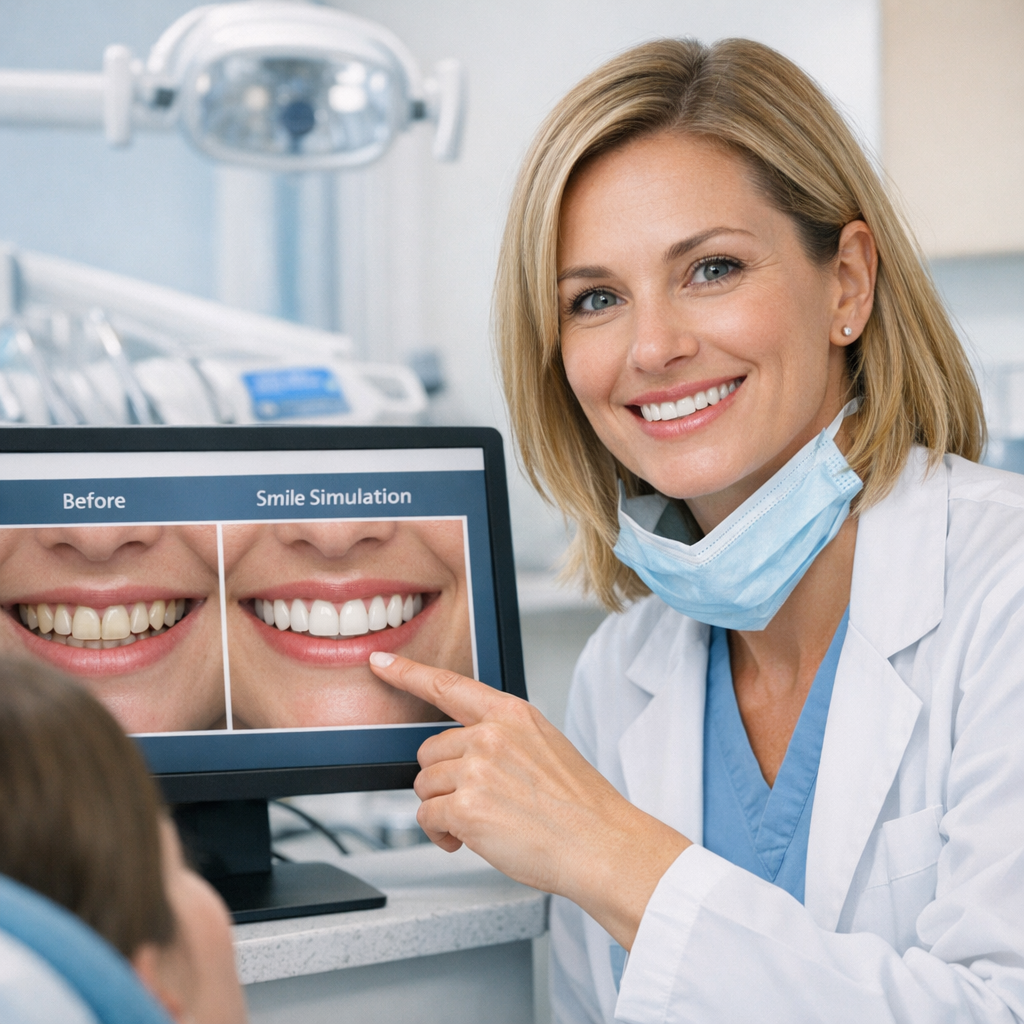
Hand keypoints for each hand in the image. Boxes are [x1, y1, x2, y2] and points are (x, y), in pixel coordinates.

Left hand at [368, 652, 690, 949]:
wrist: (601, 844)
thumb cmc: (579, 805)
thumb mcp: (544, 746)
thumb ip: (500, 738)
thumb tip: (460, 752)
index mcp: (511, 714)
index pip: (447, 684)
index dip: (407, 672)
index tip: (381, 662)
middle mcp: (490, 735)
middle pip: (428, 751)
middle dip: (443, 779)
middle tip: (477, 801)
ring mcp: (476, 769)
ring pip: (424, 786)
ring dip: (443, 809)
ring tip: (481, 822)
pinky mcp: (466, 806)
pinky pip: (427, 818)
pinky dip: (441, 834)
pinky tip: (470, 840)